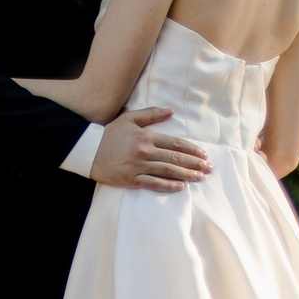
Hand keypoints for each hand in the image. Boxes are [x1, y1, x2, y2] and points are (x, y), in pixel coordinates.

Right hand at [90, 108, 210, 191]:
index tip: (203, 154)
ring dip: (186, 175)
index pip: (175, 143)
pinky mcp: (131, 180)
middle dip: (195, 163)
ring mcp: (138, 167)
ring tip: (200, 177)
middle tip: (209, 168)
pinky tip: (181, 186)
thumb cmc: (110, 134)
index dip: (191, 149)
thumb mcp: (129, 118)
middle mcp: (145, 152)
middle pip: (175, 158)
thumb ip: (151, 114)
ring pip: (168, 171)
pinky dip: (168, 185)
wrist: (89, 151)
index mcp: (146, 137)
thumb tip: (171, 111)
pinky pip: (153, 184)